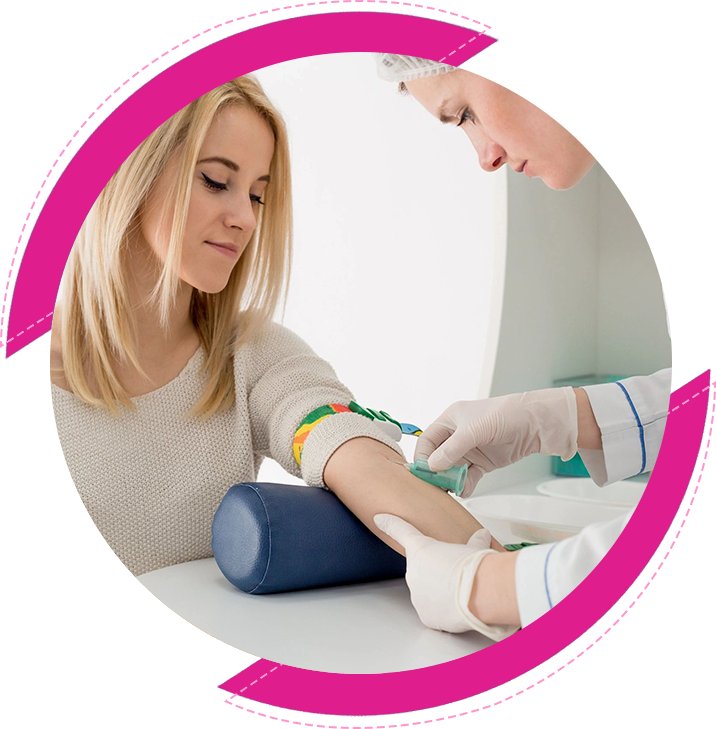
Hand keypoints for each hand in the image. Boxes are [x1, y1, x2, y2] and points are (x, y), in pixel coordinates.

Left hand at [373, 514, 518, 639]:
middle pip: (422, 569)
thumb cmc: (475, 567)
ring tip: (461, 592)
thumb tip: (481, 536)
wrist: (480, 592)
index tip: (380, 519)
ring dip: (440, 592)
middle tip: (457, 574)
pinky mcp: (426, 616)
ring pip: (426, 592)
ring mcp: (417, 595)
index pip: (401, 532)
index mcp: (422, 550)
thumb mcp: (475, 549)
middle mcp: (414, 572)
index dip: (390, 524)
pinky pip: (433, 612)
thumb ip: (474, 543)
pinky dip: (444, 610)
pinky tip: (459, 606)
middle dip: (437, 571)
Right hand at [414, 388, 577, 496]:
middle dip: (436, 472)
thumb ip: (452, 449)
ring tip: (451, 489)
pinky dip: (465, 484)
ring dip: (451, 480)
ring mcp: (470, 449)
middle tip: (434, 486)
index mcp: (450, 420)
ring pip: (452, 469)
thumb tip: (432, 466)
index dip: (423, 456)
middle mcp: (457, 435)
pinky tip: (465, 489)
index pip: (428, 440)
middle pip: (438, 456)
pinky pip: (468, 476)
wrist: (535, 423)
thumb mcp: (474, 430)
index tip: (422, 472)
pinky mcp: (483, 462)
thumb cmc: (504, 415)